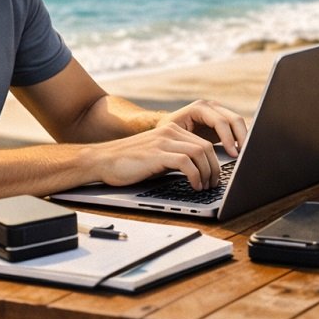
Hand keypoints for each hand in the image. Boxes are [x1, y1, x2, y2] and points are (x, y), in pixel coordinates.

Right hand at [88, 123, 226, 189]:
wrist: (102, 160)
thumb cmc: (128, 163)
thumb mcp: (157, 157)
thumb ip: (175, 159)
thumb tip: (197, 173)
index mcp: (172, 131)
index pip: (203, 142)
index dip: (214, 161)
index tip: (216, 176)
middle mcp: (170, 132)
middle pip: (205, 147)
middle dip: (214, 168)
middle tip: (213, 184)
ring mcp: (163, 142)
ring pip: (200, 153)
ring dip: (207, 172)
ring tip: (205, 186)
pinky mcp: (157, 154)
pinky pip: (186, 162)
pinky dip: (195, 175)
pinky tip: (194, 186)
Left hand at [159, 99, 246, 159]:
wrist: (167, 131)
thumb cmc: (167, 135)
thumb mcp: (173, 136)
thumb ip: (187, 141)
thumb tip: (199, 152)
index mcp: (199, 108)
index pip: (220, 121)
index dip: (228, 138)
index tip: (232, 153)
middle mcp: (211, 107)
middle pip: (234, 119)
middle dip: (241, 137)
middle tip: (243, 155)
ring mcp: (218, 112)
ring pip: (238, 122)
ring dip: (244, 138)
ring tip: (244, 155)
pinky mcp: (223, 121)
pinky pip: (237, 128)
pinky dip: (241, 139)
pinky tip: (241, 151)